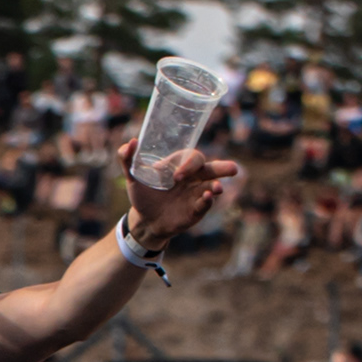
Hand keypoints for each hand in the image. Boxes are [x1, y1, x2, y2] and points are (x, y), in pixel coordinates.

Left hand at [118, 139, 242, 249]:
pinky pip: (205, 204)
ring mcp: (196, 194)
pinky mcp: (196, 210)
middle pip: (211, 169)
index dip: (187, 164)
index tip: (176, 176)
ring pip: (213, 186)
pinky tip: (207, 198)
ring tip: (217, 188)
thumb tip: (131, 142)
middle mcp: (193, 178)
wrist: (145, 220)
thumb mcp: (133, 177)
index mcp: (180, 166)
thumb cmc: (143, 195)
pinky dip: (207, 201)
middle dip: (222, 168)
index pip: (191, 158)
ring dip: (217, 186)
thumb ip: (128, 159)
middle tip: (233, 169)